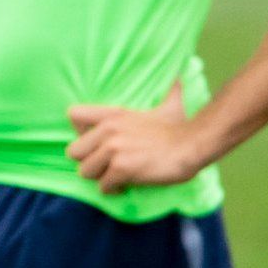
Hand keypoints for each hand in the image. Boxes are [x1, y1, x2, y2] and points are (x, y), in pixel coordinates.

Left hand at [68, 93, 215, 194]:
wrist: (193, 144)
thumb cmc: (180, 128)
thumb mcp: (167, 105)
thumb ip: (168, 92)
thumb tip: (180, 77)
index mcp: (113, 115)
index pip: (74, 115)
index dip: (80, 132)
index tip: (95, 142)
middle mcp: (108, 130)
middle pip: (73, 152)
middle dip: (89, 161)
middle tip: (106, 165)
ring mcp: (113, 149)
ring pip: (86, 172)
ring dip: (100, 177)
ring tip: (117, 176)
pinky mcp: (121, 168)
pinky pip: (103, 186)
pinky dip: (113, 190)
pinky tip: (126, 185)